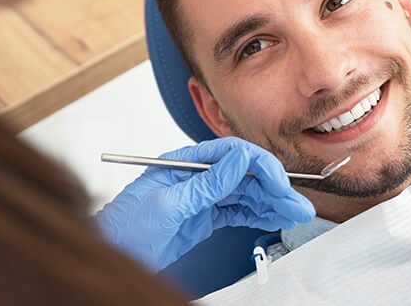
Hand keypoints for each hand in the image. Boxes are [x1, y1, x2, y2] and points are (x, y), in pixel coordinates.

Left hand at [96, 137, 314, 272]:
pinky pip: (237, 212)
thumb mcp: (167, 203)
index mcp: (186, 163)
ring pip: (245, 195)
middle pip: (244, 176)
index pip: (231, 155)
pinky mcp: (204, 216)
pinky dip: (258, 215)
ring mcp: (202, 197)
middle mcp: (197, 176)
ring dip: (272, 203)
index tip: (279, 183)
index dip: (260, 166)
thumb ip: (206, 183)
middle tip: (298, 205)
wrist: (112, 254)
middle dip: (274, 189)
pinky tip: (274, 217)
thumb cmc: (125, 226)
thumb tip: (238, 160)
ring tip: (295, 213)